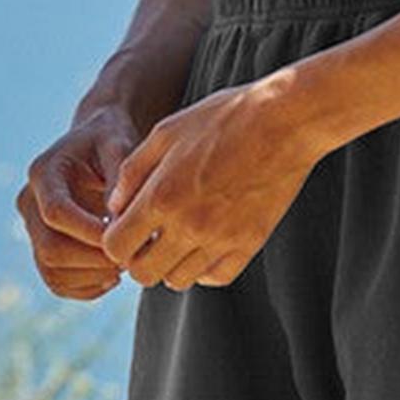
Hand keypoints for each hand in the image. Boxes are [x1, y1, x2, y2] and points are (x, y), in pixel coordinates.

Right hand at [16, 105, 139, 300]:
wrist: (97, 145)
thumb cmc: (111, 142)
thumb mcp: (119, 146)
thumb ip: (119, 179)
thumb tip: (118, 220)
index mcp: (43, 173)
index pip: (56, 213)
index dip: (88, 233)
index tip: (122, 238)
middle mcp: (29, 202)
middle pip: (50, 249)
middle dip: (93, 260)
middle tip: (129, 258)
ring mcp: (33, 229)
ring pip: (52, 271)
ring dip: (92, 277)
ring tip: (123, 265)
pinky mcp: (43, 249)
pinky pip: (57, 282)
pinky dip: (86, 288)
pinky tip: (112, 276)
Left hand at [100, 74, 323, 290]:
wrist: (284, 121)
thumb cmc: (222, 118)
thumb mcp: (167, 132)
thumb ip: (133, 171)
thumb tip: (115, 208)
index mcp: (161, 195)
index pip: (117, 247)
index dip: (115, 242)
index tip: (126, 230)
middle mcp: (188, 225)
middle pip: (143, 274)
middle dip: (139, 259)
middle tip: (149, 240)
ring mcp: (220, 239)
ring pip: (178, 280)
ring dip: (171, 265)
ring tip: (179, 240)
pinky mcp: (248, 245)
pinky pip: (215, 277)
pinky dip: (203, 269)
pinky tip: (205, 246)